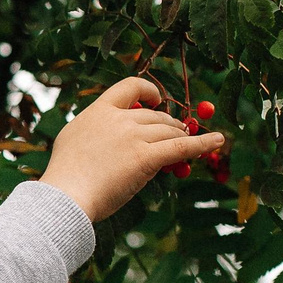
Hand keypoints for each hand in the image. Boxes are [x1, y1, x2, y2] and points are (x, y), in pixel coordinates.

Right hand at [38, 77, 226, 221]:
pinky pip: (181, 148)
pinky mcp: (147, 158)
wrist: (66, 195)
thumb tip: (104, 131)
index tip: (157, 100)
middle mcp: (119, 119)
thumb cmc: (64, 175)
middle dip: (170, 124)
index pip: (130, 87)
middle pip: (155, 116)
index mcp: (99, 111)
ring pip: (170, 131)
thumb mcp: (73, 139)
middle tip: (177, 133)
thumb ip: (93, 130)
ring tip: (188, 144)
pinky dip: (202, 143)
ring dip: (182, 137)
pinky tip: (218, 140)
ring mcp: (134, 137)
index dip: (149, 91)